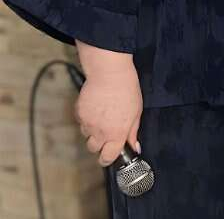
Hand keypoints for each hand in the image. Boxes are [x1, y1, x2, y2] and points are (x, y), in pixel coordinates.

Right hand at [74, 47, 141, 166]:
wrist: (109, 72)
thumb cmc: (126, 89)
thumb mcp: (137, 112)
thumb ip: (133, 132)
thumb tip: (135, 146)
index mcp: (116, 134)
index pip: (107, 158)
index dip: (108, 158)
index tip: (110, 155)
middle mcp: (100, 132)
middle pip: (93, 149)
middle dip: (99, 144)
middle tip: (107, 132)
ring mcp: (87, 123)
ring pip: (86, 135)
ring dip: (93, 130)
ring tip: (102, 115)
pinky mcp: (79, 113)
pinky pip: (81, 122)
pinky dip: (86, 118)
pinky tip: (95, 106)